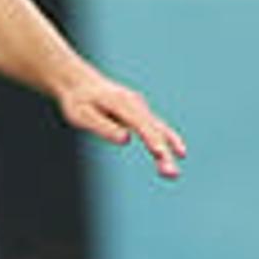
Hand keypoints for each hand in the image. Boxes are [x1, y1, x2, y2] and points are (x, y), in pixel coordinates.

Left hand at [59, 74, 185, 178]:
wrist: (80, 83)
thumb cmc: (78, 101)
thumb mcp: (82, 115)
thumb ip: (103, 126)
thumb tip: (126, 139)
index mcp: (120, 102)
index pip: (140, 123)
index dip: (151, 138)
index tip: (160, 153)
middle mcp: (135, 103)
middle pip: (153, 129)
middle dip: (164, 151)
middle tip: (171, 174)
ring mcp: (140, 107)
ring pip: (158, 130)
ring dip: (169, 149)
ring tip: (173, 175)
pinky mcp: (141, 114)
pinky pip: (157, 128)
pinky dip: (167, 140)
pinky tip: (180, 153)